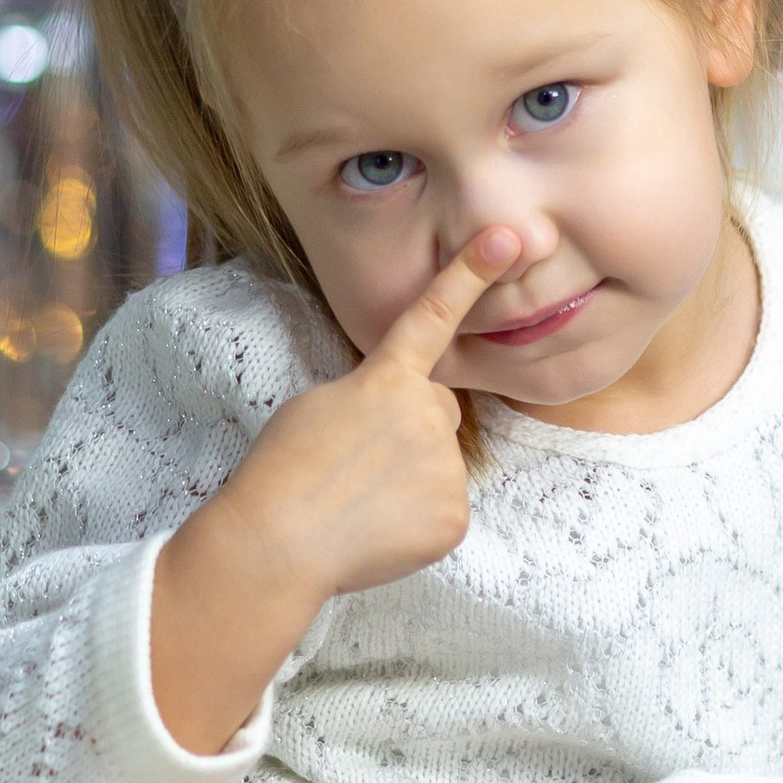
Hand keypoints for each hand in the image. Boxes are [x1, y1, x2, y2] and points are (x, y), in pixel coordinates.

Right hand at [150, 227, 520, 754]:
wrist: (276, 545)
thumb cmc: (283, 470)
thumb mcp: (321, 405)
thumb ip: (373, 395)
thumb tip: (405, 417)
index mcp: (387, 380)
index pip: (433, 316)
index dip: (470, 274)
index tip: (506, 237)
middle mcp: (428, 415)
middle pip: (435, 411)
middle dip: (407, 430)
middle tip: (355, 463)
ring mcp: (446, 468)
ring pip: (439, 464)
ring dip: (409, 478)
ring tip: (358, 500)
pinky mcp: (454, 517)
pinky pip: (442, 509)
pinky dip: (414, 521)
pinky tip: (376, 529)